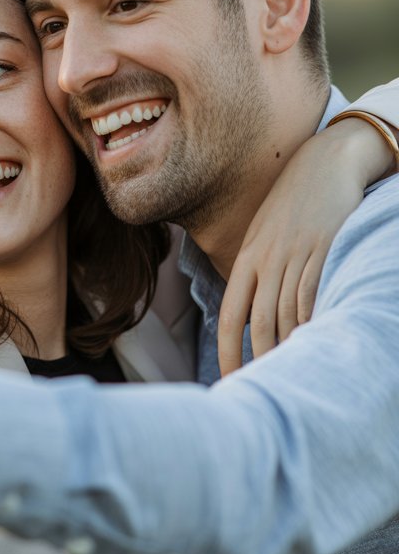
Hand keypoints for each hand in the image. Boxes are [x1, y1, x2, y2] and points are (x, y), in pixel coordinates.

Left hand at [218, 118, 387, 374]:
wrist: (325, 163)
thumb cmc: (294, 204)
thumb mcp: (264, 236)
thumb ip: (256, 274)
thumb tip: (250, 318)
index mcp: (246, 259)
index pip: (229, 317)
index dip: (227, 353)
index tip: (230, 381)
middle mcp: (266, 260)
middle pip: (259, 324)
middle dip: (260, 361)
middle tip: (263, 390)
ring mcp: (295, 255)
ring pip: (288, 315)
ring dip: (289, 349)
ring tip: (290, 377)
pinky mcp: (323, 250)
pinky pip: (314, 296)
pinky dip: (312, 324)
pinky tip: (314, 344)